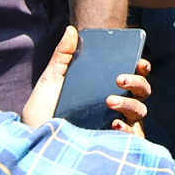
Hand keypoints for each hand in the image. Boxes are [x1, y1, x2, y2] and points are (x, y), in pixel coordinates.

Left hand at [21, 25, 151, 128]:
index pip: (133, 75)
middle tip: (119, 79)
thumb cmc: (42, 110)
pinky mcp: (110, 144)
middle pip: (142, 92)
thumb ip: (62, 55)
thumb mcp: (51, 80)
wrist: (32, 140)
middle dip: (137, 82)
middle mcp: (115, 106)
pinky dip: (127, 131)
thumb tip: (71, 29)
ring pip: (140, 112)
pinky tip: (114, 125)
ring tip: (109, 102)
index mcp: (105, 87)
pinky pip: (132, 139)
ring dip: (130, 104)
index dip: (141, 68)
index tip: (139, 61)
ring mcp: (115, 125)